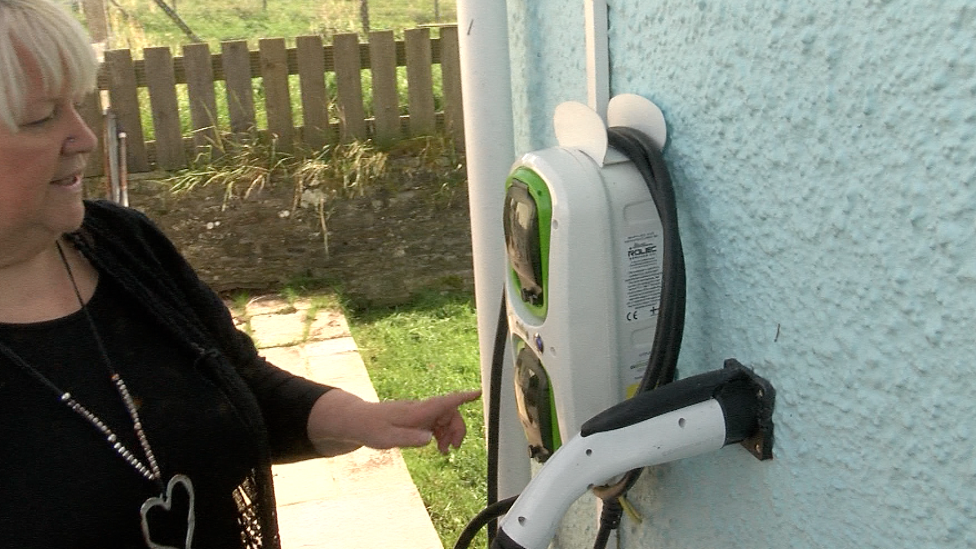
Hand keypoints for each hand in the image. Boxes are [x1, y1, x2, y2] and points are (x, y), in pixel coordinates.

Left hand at [308, 388, 481, 455]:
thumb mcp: (387, 439)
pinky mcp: (416, 418)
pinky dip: (441, 433)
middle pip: (449, 412)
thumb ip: (409, 438)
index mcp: (416, 412)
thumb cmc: (371, 430)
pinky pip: (436, 422)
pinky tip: (437, 445)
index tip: (477, 392)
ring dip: (449, 433)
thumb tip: (430, 438)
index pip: (443, 402)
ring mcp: (419, 413)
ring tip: (444, 451)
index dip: (462, 397)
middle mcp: (420, 409)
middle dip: (457, 428)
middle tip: (453, 448)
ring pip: (444, 418)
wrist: (358, 422)